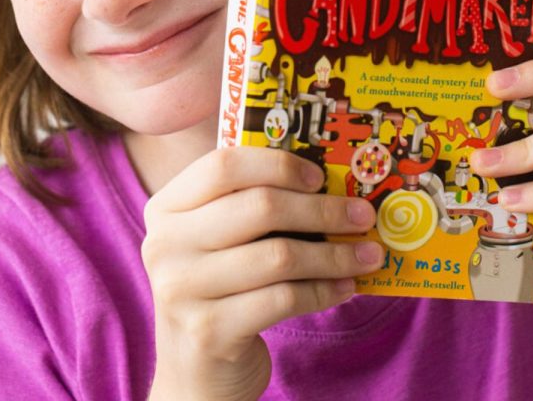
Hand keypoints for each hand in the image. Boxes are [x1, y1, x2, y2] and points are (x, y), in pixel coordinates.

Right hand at [141, 146, 382, 400]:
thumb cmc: (220, 287)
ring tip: (367, 255)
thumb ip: (253, 205)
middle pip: (259, 207)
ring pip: (278, 256)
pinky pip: (282, 299)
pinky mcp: (207, 331)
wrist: (194, 368)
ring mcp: (181, 288)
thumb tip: (331, 182)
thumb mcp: (219, 239)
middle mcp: (165, 243)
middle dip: (322, 209)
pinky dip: (323, 291)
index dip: (277, 164)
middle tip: (363, 216)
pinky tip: (345, 287)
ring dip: (334, 254)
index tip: (320, 177)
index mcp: (168, 206)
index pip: (224, 165)